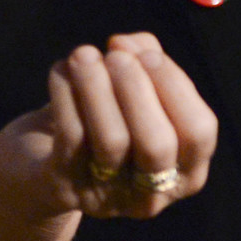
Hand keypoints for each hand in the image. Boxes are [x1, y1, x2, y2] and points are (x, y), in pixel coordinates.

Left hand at [0, 31, 216, 221]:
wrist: (42, 165)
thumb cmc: (104, 119)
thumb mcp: (132, 89)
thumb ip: (144, 59)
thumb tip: (130, 44)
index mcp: (185, 172)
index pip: (198, 131)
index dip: (175, 87)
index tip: (147, 53)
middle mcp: (152, 195)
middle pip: (157, 144)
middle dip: (138, 90)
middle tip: (116, 56)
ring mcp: (108, 197)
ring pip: (112, 142)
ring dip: (98, 88)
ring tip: (83, 54)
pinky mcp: (66, 188)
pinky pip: (70, 139)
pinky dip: (66, 96)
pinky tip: (60, 69)